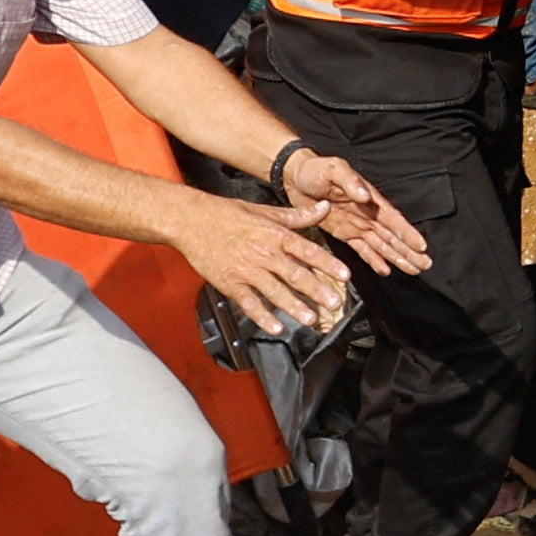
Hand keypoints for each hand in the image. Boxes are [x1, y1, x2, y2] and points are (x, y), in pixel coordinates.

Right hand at [177, 191, 356, 333]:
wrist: (191, 220)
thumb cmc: (228, 214)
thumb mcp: (266, 211)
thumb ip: (298, 215)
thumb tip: (324, 208)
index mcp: (275, 234)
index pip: (307, 250)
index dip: (327, 263)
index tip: (344, 274)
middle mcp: (264, 253)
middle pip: (294, 274)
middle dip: (316, 290)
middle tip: (334, 303)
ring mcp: (246, 270)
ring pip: (274, 291)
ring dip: (293, 306)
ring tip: (310, 319)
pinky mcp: (230, 283)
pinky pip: (249, 303)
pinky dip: (262, 317)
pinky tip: (275, 328)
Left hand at [278, 146, 430, 275]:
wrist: (295, 178)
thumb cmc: (316, 170)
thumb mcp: (333, 169)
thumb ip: (350, 182)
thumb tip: (365, 196)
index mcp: (369, 198)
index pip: (392, 219)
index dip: (407, 233)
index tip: (421, 246)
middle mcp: (367, 214)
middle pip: (392, 236)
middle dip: (409, 251)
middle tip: (425, 265)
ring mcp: (357, 225)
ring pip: (382, 245)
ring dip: (398, 258)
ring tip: (414, 270)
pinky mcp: (344, 233)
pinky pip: (362, 249)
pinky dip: (374, 260)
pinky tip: (386, 270)